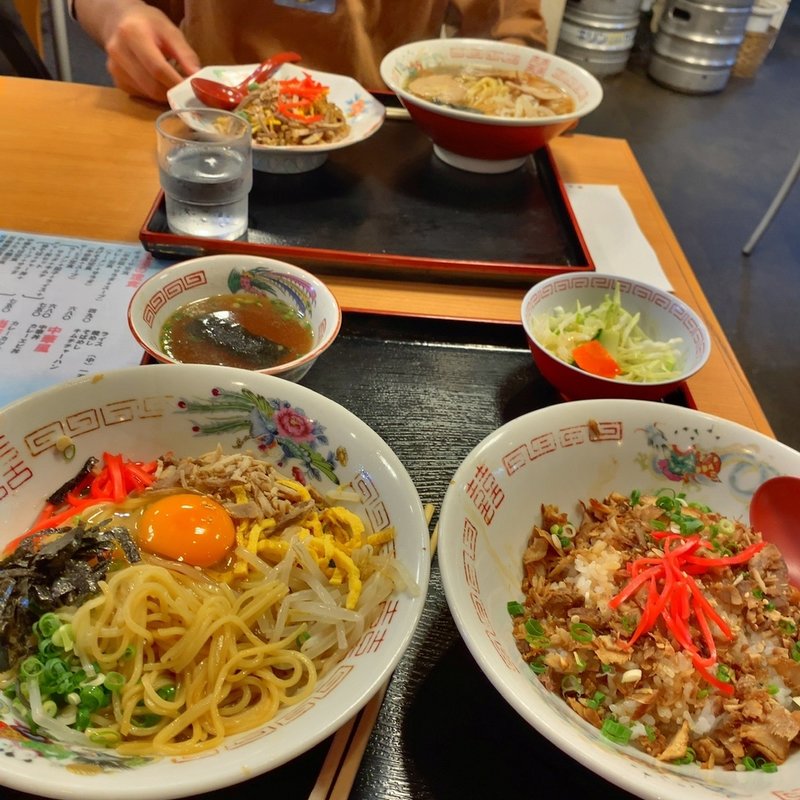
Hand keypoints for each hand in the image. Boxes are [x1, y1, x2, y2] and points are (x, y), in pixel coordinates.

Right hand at [84, 2, 200, 101]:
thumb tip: (198, 78)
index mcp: (132, 34)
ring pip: (148, 94)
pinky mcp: (117, 81)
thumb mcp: (170, 31)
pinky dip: (155, 94)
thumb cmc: (149, 24)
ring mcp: (115, 69)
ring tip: (174, 83)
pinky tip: (159, 82)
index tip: (194, 90)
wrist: (119, 21)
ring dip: (166, 94)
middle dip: (173, 92)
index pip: (158, 68)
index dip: (177, 83)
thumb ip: (185, 54)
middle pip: (152, 86)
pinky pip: (142, 95)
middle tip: (187, 90)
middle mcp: (118, 52)